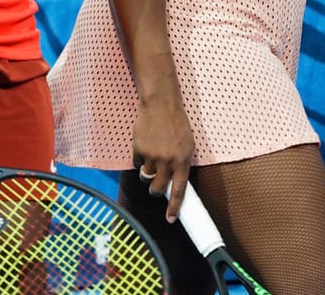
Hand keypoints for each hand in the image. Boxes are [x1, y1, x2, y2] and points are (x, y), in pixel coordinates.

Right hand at [133, 93, 194, 222]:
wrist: (161, 104)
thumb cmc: (177, 123)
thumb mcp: (187, 144)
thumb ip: (182, 163)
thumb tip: (175, 183)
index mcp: (183, 160)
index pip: (179, 191)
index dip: (175, 208)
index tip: (171, 219)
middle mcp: (168, 161)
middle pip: (157, 189)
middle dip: (155, 190)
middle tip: (156, 183)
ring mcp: (152, 155)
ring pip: (146, 177)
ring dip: (148, 172)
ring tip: (152, 157)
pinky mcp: (139, 149)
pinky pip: (137, 164)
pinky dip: (140, 160)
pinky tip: (146, 146)